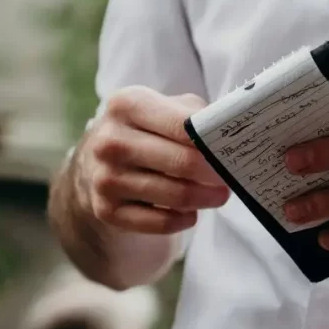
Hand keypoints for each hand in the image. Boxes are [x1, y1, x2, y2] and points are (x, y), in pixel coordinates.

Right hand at [77, 87, 229, 234]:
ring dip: (205, 199)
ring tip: (218, 195)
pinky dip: (183, 220)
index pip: (183, 125)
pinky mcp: (106, 210)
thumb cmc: (146, 132)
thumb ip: (197, 114)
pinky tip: (191, 213)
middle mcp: (110, 141)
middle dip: (215, 174)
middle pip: (182, 163)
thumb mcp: (165, 108)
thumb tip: (230, 129)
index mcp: (127, 105)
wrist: (96, 164)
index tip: (233, 151)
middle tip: (232, 178)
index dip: (214, 141)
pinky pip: (160, 223)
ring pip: (175, 195)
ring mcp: (105, 178)